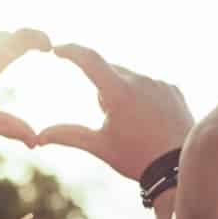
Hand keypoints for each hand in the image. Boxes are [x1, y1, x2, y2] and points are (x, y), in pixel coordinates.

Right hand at [37, 43, 195, 179]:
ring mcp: (159, 83)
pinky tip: (150, 120)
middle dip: (103, 91)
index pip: (89, 59)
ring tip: (135, 125)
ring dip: (124, 93)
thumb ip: (68, 135)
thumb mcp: (99, 146)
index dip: (71, 51)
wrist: (178, 170)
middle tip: (111, 120)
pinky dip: (144, 96)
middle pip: (109, 73)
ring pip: (130, 79)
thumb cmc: (136, 158)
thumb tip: (39, 136)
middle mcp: (140, 80)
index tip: (57, 49)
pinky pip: (150, 85)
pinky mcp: (173, 89)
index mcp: (119, 91)